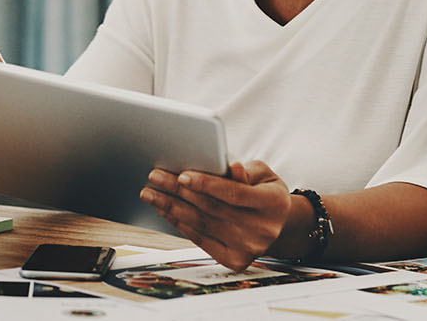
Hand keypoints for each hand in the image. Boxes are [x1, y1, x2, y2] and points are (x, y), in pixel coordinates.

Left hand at [138, 160, 291, 270]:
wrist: (276, 224)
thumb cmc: (264, 191)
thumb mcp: (263, 174)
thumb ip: (244, 171)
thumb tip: (229, 166)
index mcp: (273, 203)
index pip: (234, 193)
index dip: (207, 184)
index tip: (182, 175)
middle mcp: (262, 230)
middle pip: (212, 208)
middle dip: (179, 191)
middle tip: (155, 177)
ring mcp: (248, 248)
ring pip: (201, 224)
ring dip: (171, 207)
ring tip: (151, 193)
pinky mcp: (234, 260)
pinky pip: (200, 238)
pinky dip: (179, 223)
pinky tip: (165, 209)